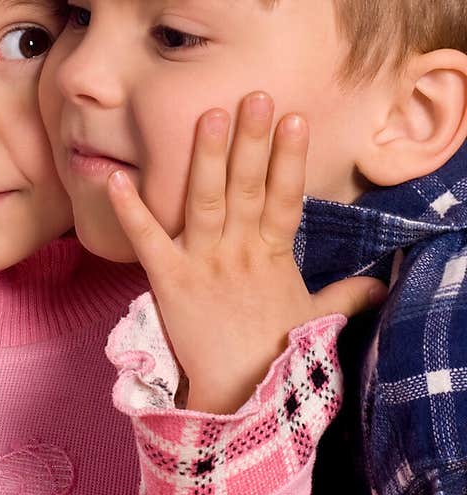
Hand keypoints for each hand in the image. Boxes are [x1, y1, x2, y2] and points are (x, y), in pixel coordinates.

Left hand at [106, 91, 386, 414]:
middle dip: (250, 140)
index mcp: (273, 256)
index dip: (290, 158)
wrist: (240, 399)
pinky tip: (115, 176)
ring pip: (206, 200)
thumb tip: (380, 284)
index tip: (294, 118)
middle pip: (248, 187)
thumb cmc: (276, 356)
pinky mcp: (168, 281)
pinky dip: (130, 209)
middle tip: (253, 96)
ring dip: (206, 156)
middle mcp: (240, 252)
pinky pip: (146, 240)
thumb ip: (344, 294)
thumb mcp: (313, 318)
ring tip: (209, 114)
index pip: (286, 197)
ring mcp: (204, 264)